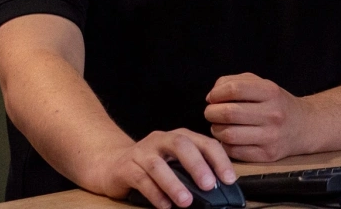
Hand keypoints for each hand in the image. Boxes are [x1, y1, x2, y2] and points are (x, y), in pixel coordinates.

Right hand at [92, 129, 235, 208]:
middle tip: (209, 185)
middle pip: (179, 144)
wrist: (111, 164)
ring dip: (173, 183)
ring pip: (157, 164)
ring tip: (185, 201)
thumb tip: (220, 192)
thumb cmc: (151, 167)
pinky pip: (140, 179)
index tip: (229, 179)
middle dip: (196, 164)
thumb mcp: (174, 165)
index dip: (218, 159)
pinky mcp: (125, 167)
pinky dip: (154, 193)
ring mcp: (141, 153)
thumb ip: (193, 173)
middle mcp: (159, 141)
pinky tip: (164, 205)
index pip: (203, 142)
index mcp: (177, 138)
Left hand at [205, 73, 313, 161]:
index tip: (212, 98)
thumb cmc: (275, 102)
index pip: (234, 89)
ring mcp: (272, 137)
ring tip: (218, 126)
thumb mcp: (260, 83)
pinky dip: (225, 145)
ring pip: (229, 135)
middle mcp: (273, 114)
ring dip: (216, 130)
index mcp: (270, 92)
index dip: (216, 93)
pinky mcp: (268, 155)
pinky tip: (229, 138)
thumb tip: (211, 98)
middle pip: (228, 113)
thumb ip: (233, 82)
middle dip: (211, 112)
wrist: (306, 127)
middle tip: (211, 113)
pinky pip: (235, 151)